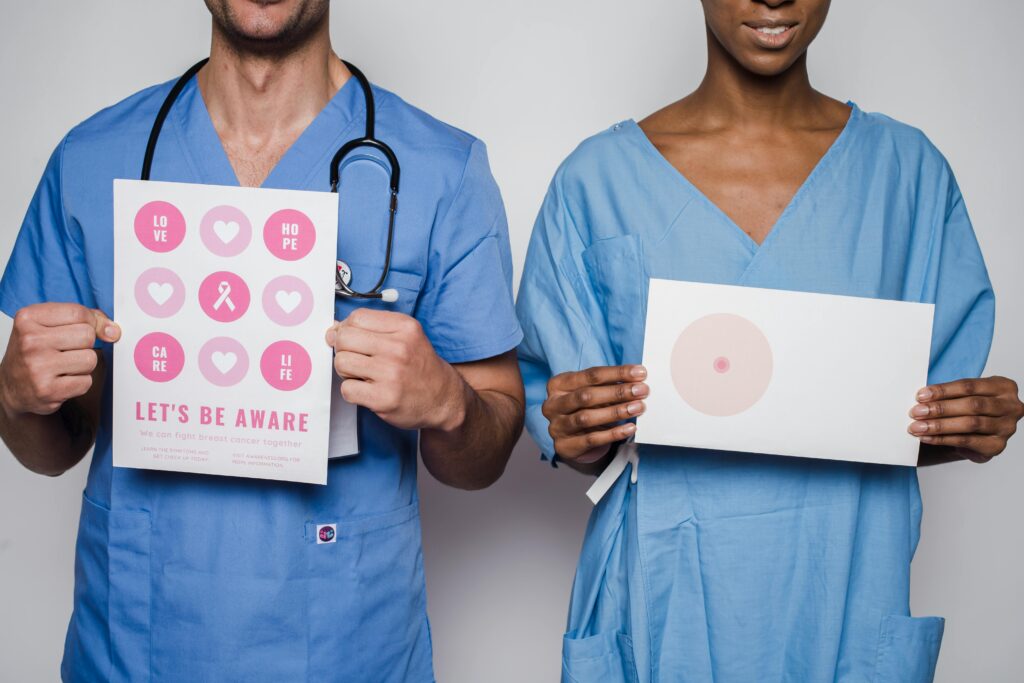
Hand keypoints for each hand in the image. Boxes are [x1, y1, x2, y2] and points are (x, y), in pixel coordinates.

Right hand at [0, 303, 119, 416]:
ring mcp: (37, 367)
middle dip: (85, 344)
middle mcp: (30, 341)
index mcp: (28, 318)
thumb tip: (113, 331)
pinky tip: (62, 380)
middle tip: (67, 351)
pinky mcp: (47, 390)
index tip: (86, 329)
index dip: (91, 322)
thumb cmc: (35, 351)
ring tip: (64, 366)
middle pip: (87, 335)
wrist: (13, 387)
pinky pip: (86, 382)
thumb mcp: (48, 324)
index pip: (78, 313)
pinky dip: (80, 382)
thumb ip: (83, 318)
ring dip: (84, 365)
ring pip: (90, 359)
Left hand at [325, 309, 465, 430]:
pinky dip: (352, 391)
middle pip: (344, 339)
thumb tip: (333, 330)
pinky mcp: (384, 398)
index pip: (357, 317)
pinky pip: (347, 389)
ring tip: (364, 375)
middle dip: (344, 350)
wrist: (443, 398)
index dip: (348, 329)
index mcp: (405, 327)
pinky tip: (368, 390)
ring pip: (341, 363)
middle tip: (357, 359)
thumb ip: (372, 329)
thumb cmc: (419, 366)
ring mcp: (391, 374)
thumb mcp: (406, 335)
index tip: (354, 340)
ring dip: (347, 371)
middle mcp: (399, 348)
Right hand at [543, 364, 647, 462]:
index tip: (640, 373)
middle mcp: (553, 404)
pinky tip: (630, 428)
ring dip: (616, 412)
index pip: (590, 375)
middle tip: (642, 390)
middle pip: (587, 395)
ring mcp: (557, 426)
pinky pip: (592, 439)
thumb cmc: (584, 408)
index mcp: (558, 384)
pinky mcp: (564, 446)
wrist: (570, 438)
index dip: (617, 373)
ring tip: (638, 407)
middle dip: (617, 392)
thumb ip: (609, 385)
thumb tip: (637, 380)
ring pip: (587, 417)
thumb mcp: (590, 392)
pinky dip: (613, 434)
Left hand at [909, 376, 1023, 462]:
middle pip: (972, 405)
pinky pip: (967, 441)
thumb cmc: (972, 408)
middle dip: (940, 408)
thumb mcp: (967, 395)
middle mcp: (1011, 407)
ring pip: (970, 424)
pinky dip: (943, 439)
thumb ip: (951, 394)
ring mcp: (1006, 427)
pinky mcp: (997, 446)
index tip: (921, 395)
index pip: (969, 386)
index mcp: (1003, 386)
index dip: (943, 390)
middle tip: (916, 412)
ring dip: (939, 426)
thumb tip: (922, 398)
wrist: (980, 434)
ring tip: (918, 427)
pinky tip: (927, 437)